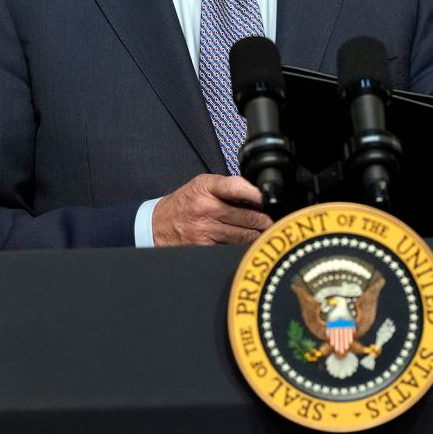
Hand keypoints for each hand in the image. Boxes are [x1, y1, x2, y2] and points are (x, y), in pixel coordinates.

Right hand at [152, 174, 273, 245]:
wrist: (156, 226)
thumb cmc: (184, 204)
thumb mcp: (201, 186)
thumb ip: (227, 188)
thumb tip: (258, 194)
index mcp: (206, 187)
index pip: (239, 187)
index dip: (260, 195)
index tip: (272, 199)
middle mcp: (206, 208)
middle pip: (249, 215)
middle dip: (267, 219)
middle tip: (276, 220)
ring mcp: (205, 230)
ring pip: (245, 235)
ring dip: (260, 234)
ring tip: (267, 231)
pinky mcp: (204, 247)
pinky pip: (233, 247)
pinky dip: (244, 246)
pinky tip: (249, 243)